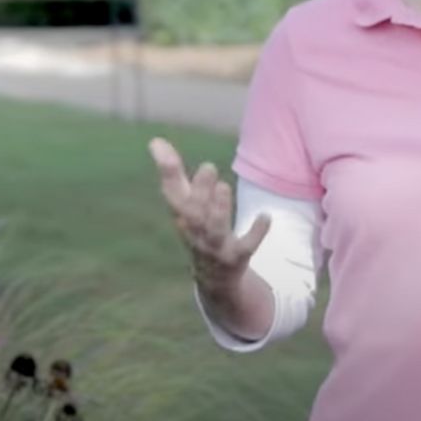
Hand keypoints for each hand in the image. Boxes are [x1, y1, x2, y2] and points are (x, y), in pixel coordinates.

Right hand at [149, 137, 270, 295]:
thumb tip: (155, 140)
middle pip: (193, 213)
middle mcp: (196, 231)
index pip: (171, 193)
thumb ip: (174, 173)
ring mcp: (215, 246)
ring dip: (218, 209)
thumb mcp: (185, 204)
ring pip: (214, 229)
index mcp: (183, 215)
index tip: (158, 144)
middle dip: (199, 191)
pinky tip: (265, 216)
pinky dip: (255, 232)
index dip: (166, 170)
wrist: (213, 279)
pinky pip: (246, 247)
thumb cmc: (198, 230)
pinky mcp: (237, 257)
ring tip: (223, 187)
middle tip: (208, 167)